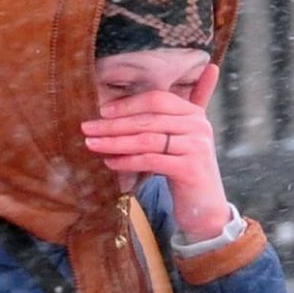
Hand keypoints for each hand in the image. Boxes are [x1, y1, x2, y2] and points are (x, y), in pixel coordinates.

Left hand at [80, 63, 231, 240]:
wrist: (205, 208)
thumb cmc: (186, 170)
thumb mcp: (180, 139)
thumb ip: (167, 116)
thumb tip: (168, 84)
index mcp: (195, 113)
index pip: (157, 99)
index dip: (128, 104)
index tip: (102, 112)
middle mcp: (199, 126)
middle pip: (148, 118)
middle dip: (114, 124)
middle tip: (88, 128)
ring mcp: (196, 147)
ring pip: (147, 140)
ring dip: (115, 142)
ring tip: (92, 144)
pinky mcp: (190, 169)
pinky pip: (151, 161)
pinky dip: (128, 161)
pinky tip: (110, 163)